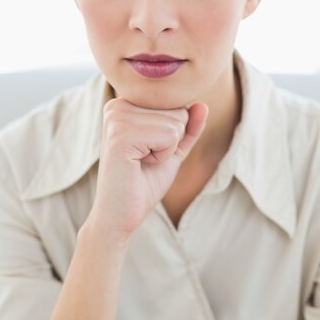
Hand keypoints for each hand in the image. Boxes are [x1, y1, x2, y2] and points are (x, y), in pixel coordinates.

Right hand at [86, 98, 208, 239]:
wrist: (120, 216)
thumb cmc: (143, 183)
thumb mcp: (172, 150)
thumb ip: (188, 127)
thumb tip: (203, 104)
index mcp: (125, 103)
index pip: (175, 104)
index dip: (172, 134)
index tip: (146, 151)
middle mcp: (117, 104)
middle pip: (178, 110)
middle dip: (171, 141)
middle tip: (143, 159)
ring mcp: (117, 117)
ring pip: (176, 122)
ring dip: (166, 150)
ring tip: (140, 161)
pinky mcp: (121, 133)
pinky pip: (169, 135)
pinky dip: (163, 156)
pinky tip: (139, 164)